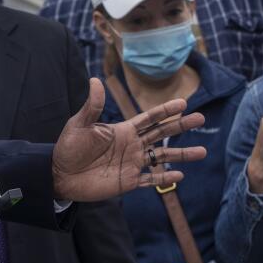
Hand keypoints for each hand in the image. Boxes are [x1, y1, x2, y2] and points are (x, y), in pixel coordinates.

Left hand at [51, 78, 205, 200]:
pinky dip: (165, 177)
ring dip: (181, 154)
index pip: (149, 118)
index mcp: (123, 130)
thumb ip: (92, 106)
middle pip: (162, 134)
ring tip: (202, 151)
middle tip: (201, 118)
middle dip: (181, 126)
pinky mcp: (128, 181)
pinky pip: (151, 179)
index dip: (166, 111)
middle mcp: (132, 145)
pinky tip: (180, 175)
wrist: (60, 174)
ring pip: (162, 157)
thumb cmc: (69, 147)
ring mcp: (132, 163)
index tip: (184, 103)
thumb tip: (95, 80)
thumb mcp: (80, 124)